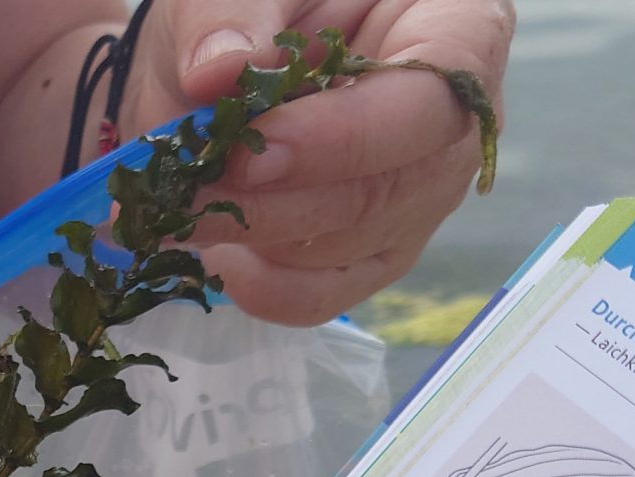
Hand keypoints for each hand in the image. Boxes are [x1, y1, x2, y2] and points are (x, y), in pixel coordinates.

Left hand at [154, 0, 515, 324]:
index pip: (436, 98)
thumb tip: (219, 71)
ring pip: (355, 244)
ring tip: (180, 212)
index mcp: (451, 21)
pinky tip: (219, 265)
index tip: (253, 151)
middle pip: (391, 187)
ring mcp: (421, 190)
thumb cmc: (251, 8)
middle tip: (190, 192)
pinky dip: (271, 289)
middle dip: (280, 201)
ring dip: (259, 240)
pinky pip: (335, 290)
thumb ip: (230, 14)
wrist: (221, 58)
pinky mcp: (376, 246)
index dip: (344, 137)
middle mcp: (454, 117)